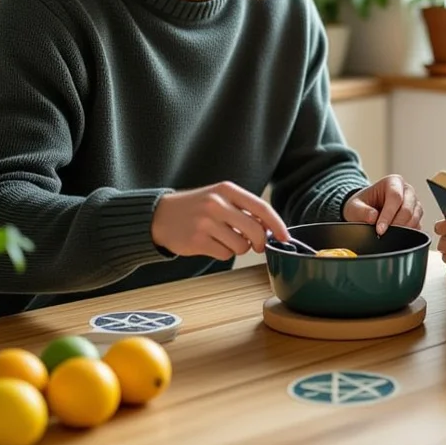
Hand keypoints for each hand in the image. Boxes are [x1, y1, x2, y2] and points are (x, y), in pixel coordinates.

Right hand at [151, 182, 288, 259]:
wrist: (160, 215)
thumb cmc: (196, 207)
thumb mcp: (219, 197)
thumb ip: (243, 208)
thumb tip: (270, 228)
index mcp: (227, 190)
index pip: (261, 208)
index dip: (277, 225)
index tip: (285, 237)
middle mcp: (217, 204)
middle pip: (255, 230)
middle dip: (260, 243)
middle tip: (256, 245)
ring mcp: (206, 222)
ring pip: (241, 246)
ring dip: (238, 248)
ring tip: (224, 239)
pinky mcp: (197, 240)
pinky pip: (224, 254)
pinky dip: (222, 253)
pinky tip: (211, 243)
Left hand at [342, 175, 422, 233]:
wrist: (367, 208)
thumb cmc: (363, 203)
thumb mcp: (355, 206)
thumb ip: (361, 211)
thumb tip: (373, 217)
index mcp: (393, 181)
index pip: (395, 197)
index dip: (388, 215)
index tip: (379, 230)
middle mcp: (407, 190)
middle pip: (407, 209)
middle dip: (395, 224)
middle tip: (383, 235)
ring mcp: (414, 203)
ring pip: (414, 219)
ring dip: (401, 230)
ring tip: (387, 234)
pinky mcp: (417, 216)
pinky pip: (417, 226)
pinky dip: (407, 233)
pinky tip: (395, 235)